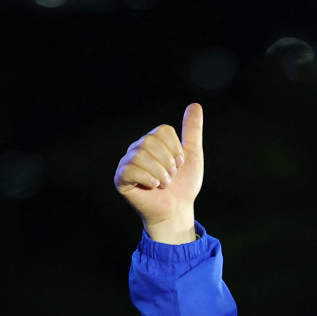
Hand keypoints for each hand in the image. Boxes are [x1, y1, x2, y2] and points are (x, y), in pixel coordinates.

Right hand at [114, 102, 204, 243]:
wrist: (177, 211)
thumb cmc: (183, 185)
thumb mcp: (193, 156)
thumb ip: (192, 131)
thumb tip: (195, 104)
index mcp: (153, 142)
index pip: (162, 130)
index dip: (176, 149)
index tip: (180, 164)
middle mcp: (138, 148)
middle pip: (150, 140)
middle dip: (168, 161)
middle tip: (172, 176)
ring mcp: (127, 163)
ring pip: (141, 153)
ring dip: (160, 172)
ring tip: (165, 183)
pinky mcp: (121, 179)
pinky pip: (130, 169)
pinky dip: (147, 177)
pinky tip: (154, 186)